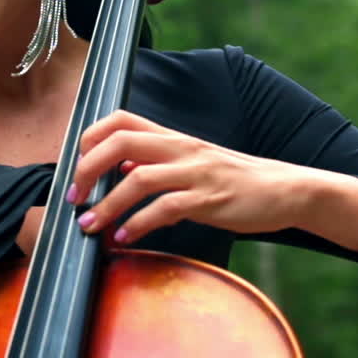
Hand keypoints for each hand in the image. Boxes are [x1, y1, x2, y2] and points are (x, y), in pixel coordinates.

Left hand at [67, 110, 308, 244]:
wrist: (286, 190)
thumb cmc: (235, 179)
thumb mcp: (192, 163)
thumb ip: (156, 164)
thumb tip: (120, 171)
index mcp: (173, 138)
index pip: (121, 120)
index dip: (90, 137)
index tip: (75, 165)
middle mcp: (180, 148)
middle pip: (120, 142)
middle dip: (87, 168)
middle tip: (72, 197)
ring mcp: (195, 172)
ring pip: (138, 179)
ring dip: (106, 205)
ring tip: (89, 226)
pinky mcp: (210, 199)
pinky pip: (165, 209)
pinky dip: (138, 224)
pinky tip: (124, 238)